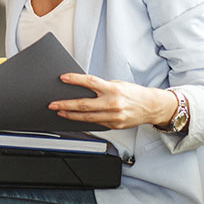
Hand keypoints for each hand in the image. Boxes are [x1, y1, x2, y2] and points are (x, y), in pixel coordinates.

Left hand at [48, 73, 178, 129]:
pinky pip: (95, 123)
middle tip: (53, 104)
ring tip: (60, 112)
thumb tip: (82, 87)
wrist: (151, 106)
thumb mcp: (117, 84)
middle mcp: (112, 104)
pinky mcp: (114, 126)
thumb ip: (101, 87)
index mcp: (113, 89)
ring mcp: (113, 117)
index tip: (63, 78)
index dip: (75, 80)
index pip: (90, 82)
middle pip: (84, 105)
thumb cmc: (133, 93)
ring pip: (87, 117)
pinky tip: (75, 118)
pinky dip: (83, 121)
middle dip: (65, 104)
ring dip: (71, 115)